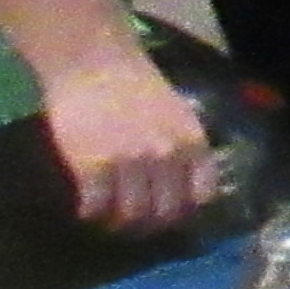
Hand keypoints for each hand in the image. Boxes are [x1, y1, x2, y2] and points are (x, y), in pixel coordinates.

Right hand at [44, 51, 217, 232]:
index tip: (169, 216)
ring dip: (119, 225)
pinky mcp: (93, 165)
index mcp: (193, 143)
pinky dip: (91, 214)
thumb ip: (185, 150)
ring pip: (131, 216)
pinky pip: (96, 207)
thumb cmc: (137, 86)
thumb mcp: (180, 115)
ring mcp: (130, 162)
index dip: (185, 213)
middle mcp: (167, 156)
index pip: (201, 197)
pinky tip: (87, 208)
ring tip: (109, 219)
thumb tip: (186, 188)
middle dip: (151, 226)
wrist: (95, 62)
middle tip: (135, 225)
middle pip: (166, 213)